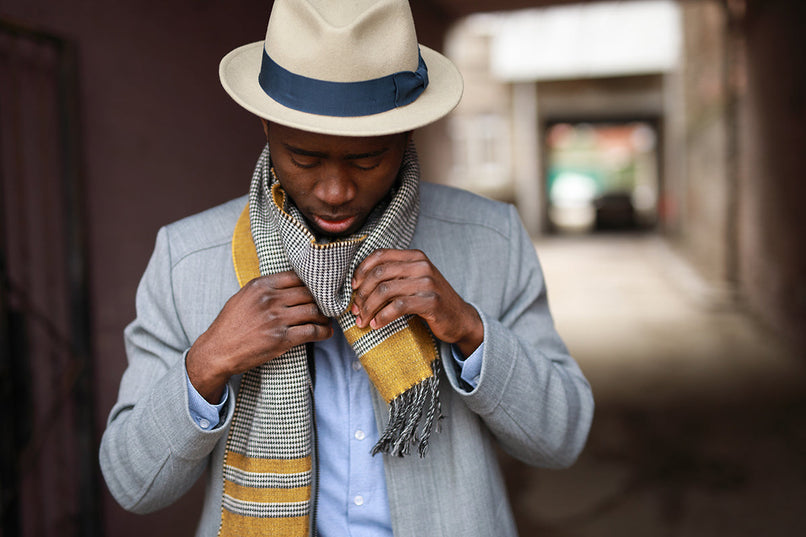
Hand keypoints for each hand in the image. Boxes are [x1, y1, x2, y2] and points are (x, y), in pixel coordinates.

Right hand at [187, 271, 331, 401]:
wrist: (218, 351)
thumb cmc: (230, 325)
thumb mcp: (243, 297)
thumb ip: (265, 289)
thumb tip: (291, 285)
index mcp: (261, 286)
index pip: (296, 276)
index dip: (311, 283)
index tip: (318, 289)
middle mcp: (270, 299)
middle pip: (308, 293)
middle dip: (321, 299)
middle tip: (327, 305)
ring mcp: (276, 319)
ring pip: (313, 311)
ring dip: (324, 316)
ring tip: (326, 319)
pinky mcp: (281, 339)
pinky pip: (311, 332)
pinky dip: (323, 332)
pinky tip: (326, 332)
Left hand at [350, 249, 482, 357]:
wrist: (460, 318)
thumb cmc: (431, 301)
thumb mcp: (413, 281)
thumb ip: (393, 276)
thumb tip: (358, 286)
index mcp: (415, 256)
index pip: (380, 255)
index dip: (361, 270)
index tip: (354, 288)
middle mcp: (421, 265)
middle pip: (379, 274)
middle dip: (362, 294)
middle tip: (355, 310)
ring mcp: (427, 283)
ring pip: (385, 290)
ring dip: (369, 308)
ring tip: (363, 320)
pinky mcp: (431, 302)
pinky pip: (398, 306)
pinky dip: (383, 317)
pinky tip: (377, 324)